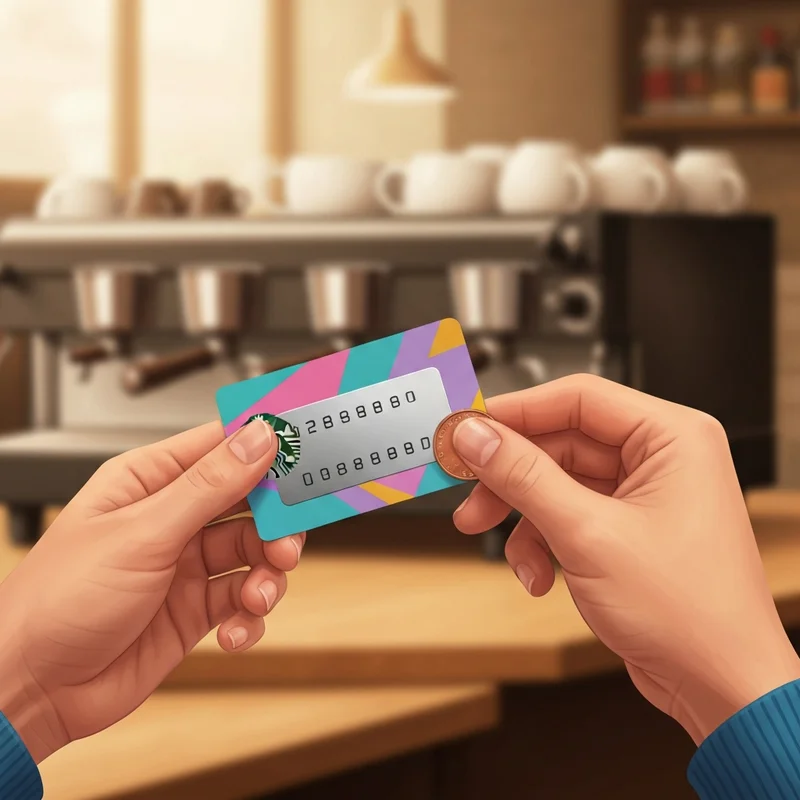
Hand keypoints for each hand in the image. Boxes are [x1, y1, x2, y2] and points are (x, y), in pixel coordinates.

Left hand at [0, 419, 304, 762]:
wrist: (32, 689)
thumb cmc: (58, 600)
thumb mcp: (142, 532)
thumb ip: (209, 486)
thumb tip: (258, 439)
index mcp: (150, 480)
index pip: (222, 446)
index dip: (267, 447)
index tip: (306, 453)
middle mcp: (172, 518)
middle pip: (249, 502)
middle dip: (275, 524)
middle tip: (286, 545)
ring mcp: (185, 565)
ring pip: (253, 553)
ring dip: (266, 575)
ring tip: (258, 595)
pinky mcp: (195, 609)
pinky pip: (242, 600)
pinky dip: (250, 616)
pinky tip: (237, 630)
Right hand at [452, 374, 799, 743]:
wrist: (721, 687)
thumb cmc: (692, 614)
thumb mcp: (587, 533)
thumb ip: (524, 476)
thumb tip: (477, 437)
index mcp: (671, 437)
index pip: (577, 398)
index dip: (515, 411)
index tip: (468, 427)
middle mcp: (660, 458)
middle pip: (559, 442)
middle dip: (510, 475)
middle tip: (468, 489)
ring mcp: (642, 495)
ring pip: (556, 482)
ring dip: (521, 516)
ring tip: (500, 546)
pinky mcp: (625, 529)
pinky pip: (566, 516)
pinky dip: (542, 543)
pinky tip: (538, 576)